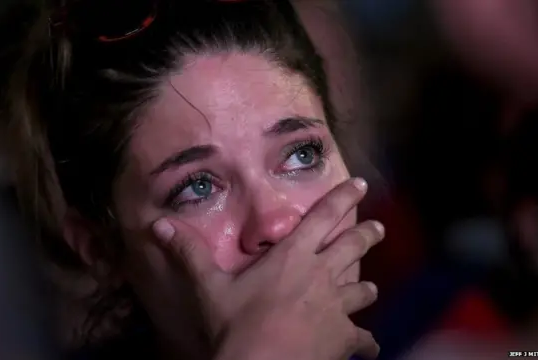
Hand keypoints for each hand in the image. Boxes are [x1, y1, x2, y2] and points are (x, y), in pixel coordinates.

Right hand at [152, 178, 383, 359]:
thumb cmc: (236, 325)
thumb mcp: (209, 287)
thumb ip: (187, 253)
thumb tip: (157, 223)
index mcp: (294, 256)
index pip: (325, 216)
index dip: (344, 197)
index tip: (361, 184)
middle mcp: (322, 275)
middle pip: (353, 246)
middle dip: (368, 235)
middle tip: (380, 228)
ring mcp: (337, 307)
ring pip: (362, 290)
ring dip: (365, 288)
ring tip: (370, 288)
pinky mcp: (344, 338)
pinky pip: (363, 339)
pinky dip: (366, 343)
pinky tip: (370, 348)